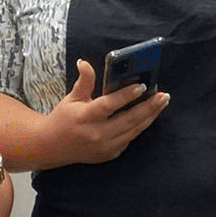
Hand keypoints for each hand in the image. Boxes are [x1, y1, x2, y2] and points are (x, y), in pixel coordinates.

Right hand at [42, 57, 168, 166]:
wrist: (51, 147)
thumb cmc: (63, 118)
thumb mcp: (71, 98)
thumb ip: (84, 81)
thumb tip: (85, 62)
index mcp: (84, 117)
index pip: (108, 105)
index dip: (125, 96)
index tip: (142, 86)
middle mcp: (96, 134)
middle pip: (128, 120)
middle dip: (148, 107)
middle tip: (163, 95)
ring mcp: (104, 147)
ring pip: (133, 130)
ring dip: (150, 116)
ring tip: (162, 102)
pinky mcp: (110, 154)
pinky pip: (130, 138)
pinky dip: (141, 126)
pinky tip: (150, 114)